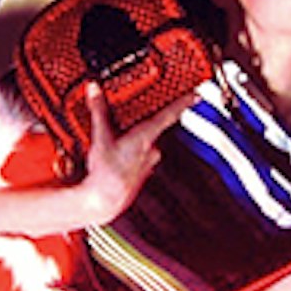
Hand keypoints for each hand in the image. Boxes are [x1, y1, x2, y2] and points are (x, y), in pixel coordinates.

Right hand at [75, 84, 183, 225]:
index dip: (183, 103)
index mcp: (145, 137)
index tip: (195, 95)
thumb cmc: (107, 173)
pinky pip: (140, 154)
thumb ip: (99, 110)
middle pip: (154, 127)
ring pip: (146, 142)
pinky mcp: (142, 171)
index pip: (169, 115)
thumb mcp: (100, 136)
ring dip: (135, 137)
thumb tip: (95, 90)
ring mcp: (148, 162)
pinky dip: (132, 150)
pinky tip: (117, 153)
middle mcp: (152, 149)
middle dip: (144, 119)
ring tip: (116, 136)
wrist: (105, 200)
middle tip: (134, 113)